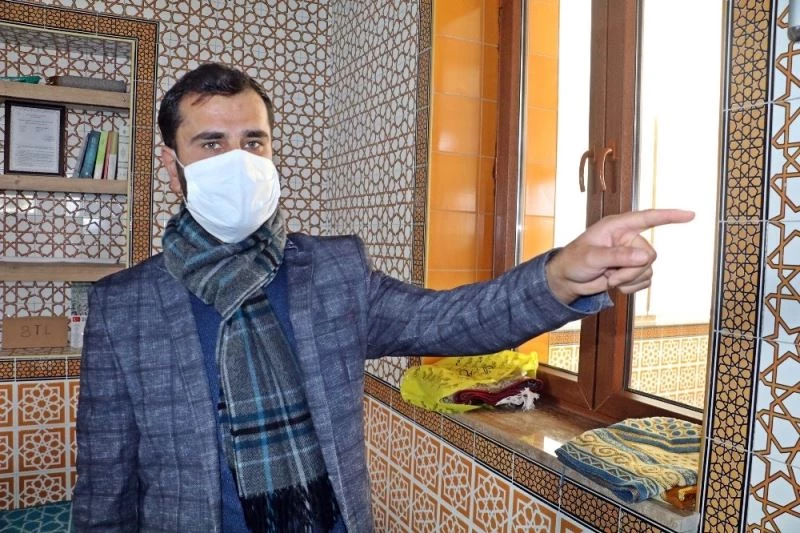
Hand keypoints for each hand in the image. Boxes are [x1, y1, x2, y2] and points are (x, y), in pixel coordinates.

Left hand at [545, 209, 694, 303]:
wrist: (568, 280)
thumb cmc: (574, 261)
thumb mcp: (592, 257)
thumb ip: (618, 256)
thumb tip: (646, 257)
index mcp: (618, 227)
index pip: (648, 218)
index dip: (669, 216)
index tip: (690, 215)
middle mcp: (628, 239)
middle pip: (649, 255)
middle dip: (631, 270)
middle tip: (610, 274)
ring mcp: (631, 256)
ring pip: (648, 270)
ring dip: (628, 279)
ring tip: (609, 278)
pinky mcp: (632, 271)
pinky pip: (645, 280)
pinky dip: (631, 287)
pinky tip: (615, 284)